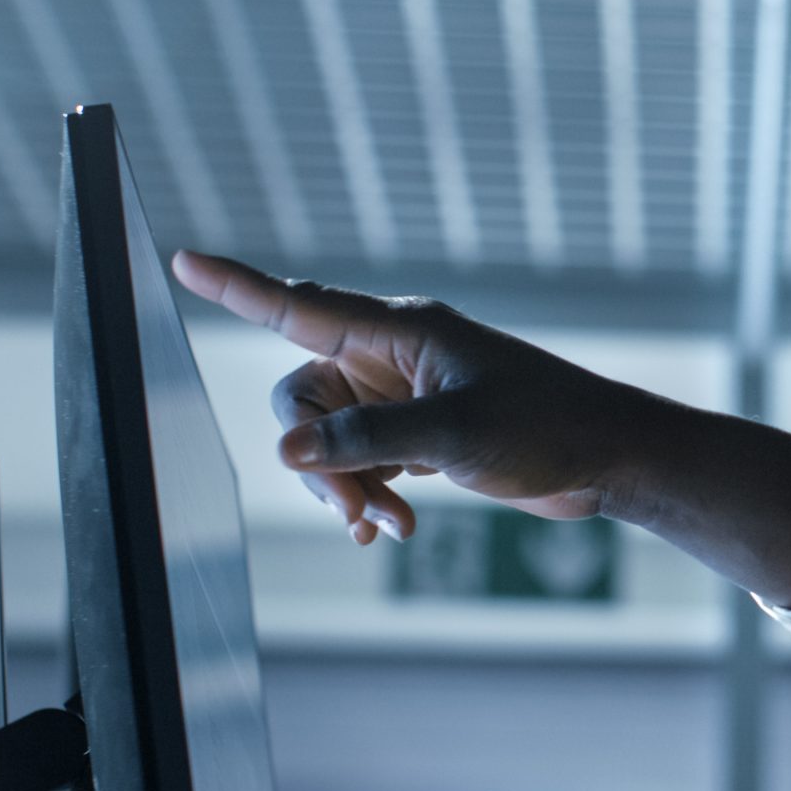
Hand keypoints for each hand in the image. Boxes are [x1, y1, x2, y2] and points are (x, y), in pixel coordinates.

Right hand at [171, 250, 677, 544]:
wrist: (608, 460)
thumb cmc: (546, 427)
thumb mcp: (451, 432)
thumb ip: (365, 439)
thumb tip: (287, 452)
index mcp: (398, 331)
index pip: (296, 306)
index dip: (235, 287)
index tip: (182, 259)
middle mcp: (392, 357)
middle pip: (301, 399)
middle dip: (316, 458)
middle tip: (356, 507)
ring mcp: (404, 398)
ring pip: (327, 440)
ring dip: (345, 486)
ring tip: (386, 527)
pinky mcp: (421, 436)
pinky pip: (360, 462)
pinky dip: (364, 495)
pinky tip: (387, 530)